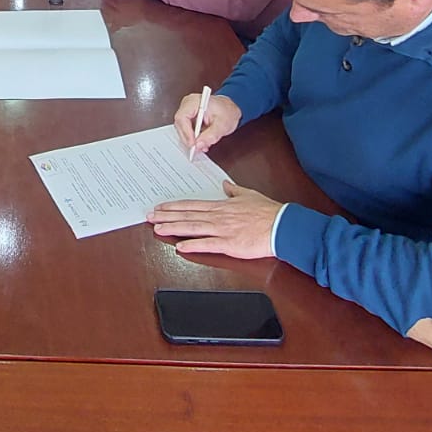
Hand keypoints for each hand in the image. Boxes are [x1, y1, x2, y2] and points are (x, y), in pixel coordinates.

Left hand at [148, 182, 281, 258]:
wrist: (281, 225)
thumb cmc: (268, 212)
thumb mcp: (249, 195)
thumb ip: (234, 191)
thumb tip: (225, 185)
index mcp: (221, 206)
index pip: (192, 205)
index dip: (174, 206)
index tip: (160, 207)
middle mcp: (218, 216)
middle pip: (187, 215)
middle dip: (166, 216)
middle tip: (149, 217)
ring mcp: (223, 230)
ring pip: (193, 228)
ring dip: (174, 228)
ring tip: (157, 228)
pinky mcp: (230, 243)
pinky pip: (208, 244)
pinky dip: (193, 245)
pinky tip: (180, 246)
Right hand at [173, 91, 240, 155]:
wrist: (229, 109)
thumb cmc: (227, 111)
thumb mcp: (222, 125)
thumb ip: (211, 135)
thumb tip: (199, 144)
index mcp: (194, 101)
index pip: (182, 118)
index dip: (186, 133)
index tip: (193, 144)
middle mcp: (187, 105)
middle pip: (180, 125)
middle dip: (188, 139)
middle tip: (198, 148)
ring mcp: (186, 111)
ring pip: (182, 129)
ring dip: (191, 140)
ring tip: (202, 145)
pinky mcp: (188, 118)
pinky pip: (186, 130)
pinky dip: (193, 138)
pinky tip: (201, 141)